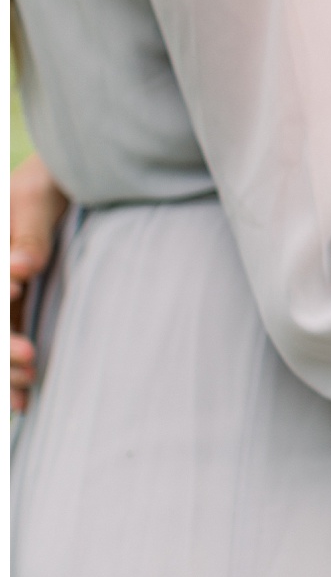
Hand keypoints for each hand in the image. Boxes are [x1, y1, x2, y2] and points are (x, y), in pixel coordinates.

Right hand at [11, 154, 66, 412]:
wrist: (78, 177)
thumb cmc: (56, 176)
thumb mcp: (41, 194)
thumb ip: (29, 230)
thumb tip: (20, 269)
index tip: (18, 293)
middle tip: (29, 359)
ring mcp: (2, 289)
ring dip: (2, 367)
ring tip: (29, 382)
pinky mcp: (17, 303)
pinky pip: (8, 337)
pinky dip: (10, 372)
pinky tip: (24, 400)